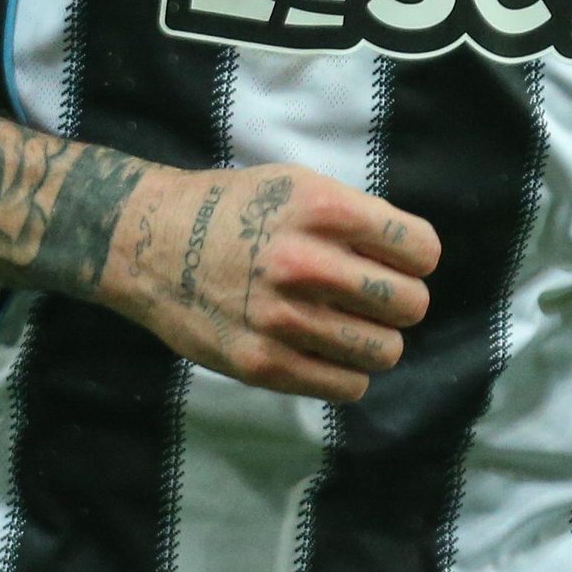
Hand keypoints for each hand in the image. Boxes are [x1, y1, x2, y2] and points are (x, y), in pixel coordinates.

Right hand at [104, 161, 440, 402]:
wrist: (151, 245)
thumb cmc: (234, 209)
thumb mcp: (298, 186)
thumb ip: (358, 218)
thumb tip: (416, 260)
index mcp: (321, 210)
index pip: (420, 249)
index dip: (415, 256)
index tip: (397, 261)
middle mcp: (306, 264)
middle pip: (410, 305)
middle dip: (399, 301)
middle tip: (373, 296)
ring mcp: (283, 319)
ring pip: (384, 351)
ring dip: (374, 340)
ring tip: (347, 324)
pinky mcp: (264, 365)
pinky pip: (348, 385)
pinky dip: (346, 371)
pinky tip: (323, 349)